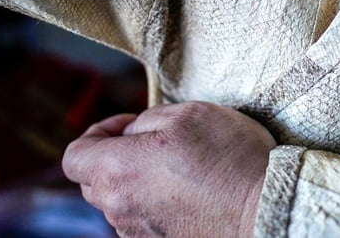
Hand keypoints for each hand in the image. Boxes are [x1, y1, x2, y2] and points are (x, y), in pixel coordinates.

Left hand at [62, 101, 276, 236]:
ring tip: (180, 168)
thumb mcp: (187, 113)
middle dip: (117, 156)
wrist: (265, 209)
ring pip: (121, 201)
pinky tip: (192, 192)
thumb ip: (146, 119)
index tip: (129, 124)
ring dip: (139, 181)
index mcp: (116, 171)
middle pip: (94, 181)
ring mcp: (138, 233)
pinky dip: (158, 203)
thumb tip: (132, 133)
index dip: (96, 132)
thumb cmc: (228, 157)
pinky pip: (145, 219)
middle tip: (156, 141)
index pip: (73, 156)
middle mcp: (118, 208)